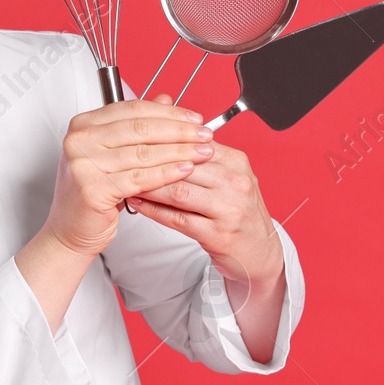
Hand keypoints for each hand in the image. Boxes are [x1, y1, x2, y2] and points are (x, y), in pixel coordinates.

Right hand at [42, 93, 213, 258]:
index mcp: (83, 124)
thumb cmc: (92, 192)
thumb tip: (166, 100)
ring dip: (178, 152)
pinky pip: (139, 178)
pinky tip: (184, 170)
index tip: (194, 118)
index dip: (168, 112)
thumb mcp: (114, 151)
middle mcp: (79, 140)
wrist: (71, 229)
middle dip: (179, 131)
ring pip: (142, 153)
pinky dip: (166, 173)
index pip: (133, 109)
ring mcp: (83, 164)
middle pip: (140, 128)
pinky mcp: (93, 189)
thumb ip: (138, 124)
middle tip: (204, 135)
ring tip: (201, 152)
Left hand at [125, 139, 283, 289]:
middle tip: (123, 158)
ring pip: (178, 191)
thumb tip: (163, 130)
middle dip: (150, 161)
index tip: (135, 138)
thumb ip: (200, 156)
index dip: (161, 140)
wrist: (260, 254)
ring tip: (127, 181)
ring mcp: (229, 210)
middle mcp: (236, 183)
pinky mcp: (219, 235)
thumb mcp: (228, 177)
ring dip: (148, 186)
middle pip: (183, 165)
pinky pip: (178, 219)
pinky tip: (139, 204)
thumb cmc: (239, 212)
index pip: (194, 142)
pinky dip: (154, 210)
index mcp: (237, 162)